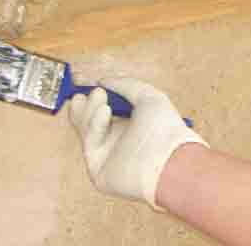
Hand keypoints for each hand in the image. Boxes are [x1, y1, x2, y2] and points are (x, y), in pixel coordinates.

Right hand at [68, 78, 207, 209]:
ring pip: (86, 129)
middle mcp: (118, 141)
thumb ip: (125, 85)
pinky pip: (90, 143)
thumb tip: (104, 80)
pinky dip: (95, 125)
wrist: (168, 160)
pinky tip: (104, 111)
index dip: (93, 95)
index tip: (83, 80)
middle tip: (82, 89)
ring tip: (99, 95)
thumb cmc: (165, 129)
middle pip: (89, 120)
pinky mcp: (98, 170)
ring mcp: (107, 156)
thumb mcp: (148, 96)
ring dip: (89, 109)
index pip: (105, 108)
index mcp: (131, 125)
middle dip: (85, 104)